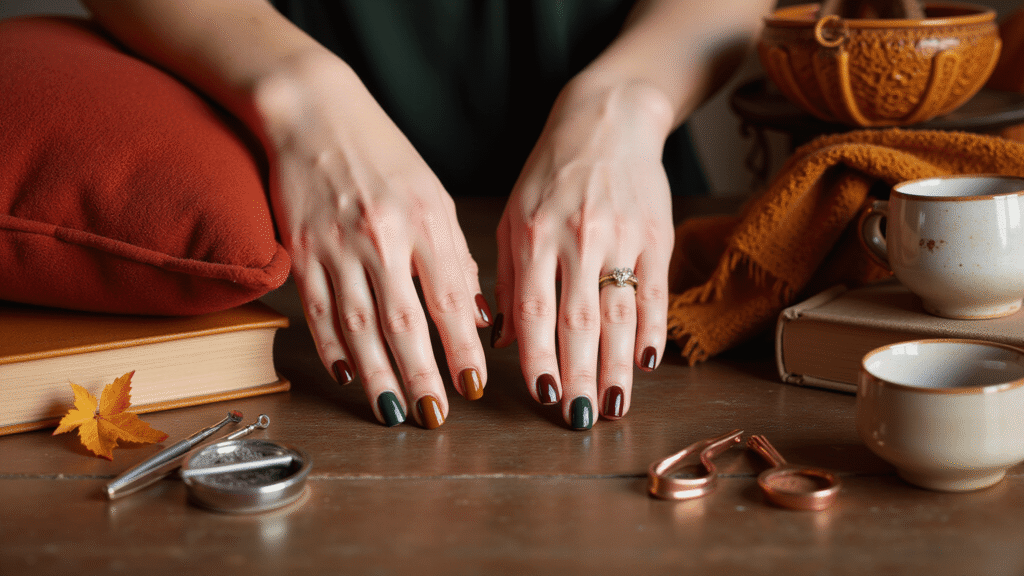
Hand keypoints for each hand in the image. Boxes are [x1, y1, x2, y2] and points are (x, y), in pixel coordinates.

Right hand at [256, 50, 489, 427]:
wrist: (316, 115)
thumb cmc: (386, 158)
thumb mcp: (434, 198)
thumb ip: (456, 257)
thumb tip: (480, 318)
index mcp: (424, 220)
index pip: (449, 297)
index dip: (463, 346)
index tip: (474, 385)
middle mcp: (381, 237)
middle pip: (403, 321)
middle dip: (422, 375)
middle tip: (435, 416)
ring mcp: (336, 246)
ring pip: (358, 326)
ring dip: (377, 375)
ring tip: (393, 412)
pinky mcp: (302, 251)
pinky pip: (318, 310)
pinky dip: (331, 348)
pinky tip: (348, 376)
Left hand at [493, 80, 674, 428]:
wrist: (607, 122)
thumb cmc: (550, 174)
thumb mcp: (513, 216)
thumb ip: (509, 279)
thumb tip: (505, 341)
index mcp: (533, 234)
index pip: (536, 308)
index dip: (540, 357)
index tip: (543, 397)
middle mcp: (577, 237)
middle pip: (579, 320)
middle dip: (580, 376)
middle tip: (581, 418)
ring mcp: (621, 236)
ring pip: (620, 313)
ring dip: (618, 366)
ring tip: (615, 405)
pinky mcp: (657, 235)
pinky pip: (655, 291)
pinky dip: (652, 330)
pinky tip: (647, 363)